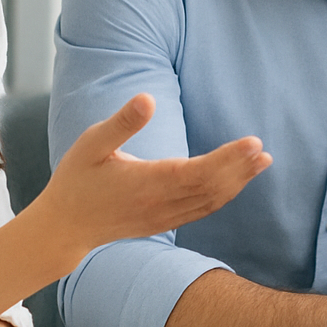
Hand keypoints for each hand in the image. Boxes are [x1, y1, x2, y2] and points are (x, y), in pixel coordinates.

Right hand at [30, 94, 271, 257]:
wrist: (64, 227)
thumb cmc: (77, 180)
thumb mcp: (91, 144)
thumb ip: (122, 123)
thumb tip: (147, 98)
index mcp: (146, 183)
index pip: (198, 171)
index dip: (229, 158)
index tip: (253, 142)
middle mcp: (161, 203)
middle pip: (212, 187)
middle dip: (240, 168)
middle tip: (263, 150)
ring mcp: (164, 217)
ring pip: (210, 200)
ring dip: (238, 182)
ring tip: (262, 162)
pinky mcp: (164, 223)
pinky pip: (201, 210)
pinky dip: (223, 195)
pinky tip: (237, 182)